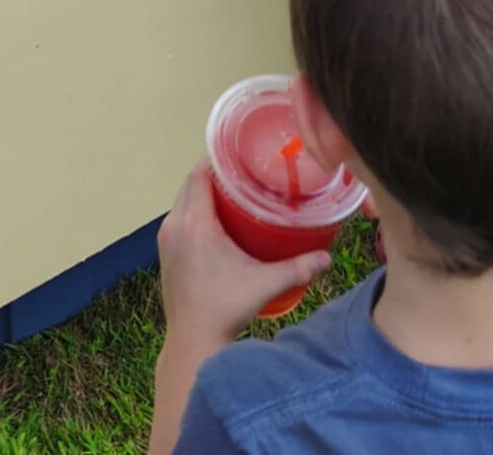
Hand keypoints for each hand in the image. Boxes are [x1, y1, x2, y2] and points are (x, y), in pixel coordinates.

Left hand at [158, 165, 329, 348]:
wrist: (193, 341)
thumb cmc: (227, 308)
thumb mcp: (265, 284)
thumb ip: (298, 268)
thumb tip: (328, 257)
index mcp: (196, 224)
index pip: (199, 175)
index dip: (215, 159)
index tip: (237, 151)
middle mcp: (175, 225)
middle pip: (190, 184)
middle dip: (212, 174)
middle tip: (241, 171)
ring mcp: (166, 239)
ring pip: (182, 200)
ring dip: (201, 192)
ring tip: (231, 191)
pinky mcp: (164, 252)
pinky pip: (178, 218)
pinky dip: (193, 210)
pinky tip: (214, 219)